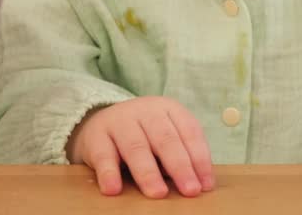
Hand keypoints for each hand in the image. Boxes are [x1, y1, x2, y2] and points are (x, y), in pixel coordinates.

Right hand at [67, 96, 214, 198]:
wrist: (100, 121)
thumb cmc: (143, 135)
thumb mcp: (165, 137)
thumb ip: (180, 154)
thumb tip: (198, 183)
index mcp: (168, 108)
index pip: (189, 132)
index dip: (199, 159)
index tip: (205, 185)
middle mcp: (145, 111)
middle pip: (165, 139)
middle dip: (180, 166)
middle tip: (190, 190)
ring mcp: (119, 121)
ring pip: (136, 147)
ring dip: (148, 173)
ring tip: (158, 193)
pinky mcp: (96, 136)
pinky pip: (103, 155)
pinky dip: (108, 173)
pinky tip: (114, 189)